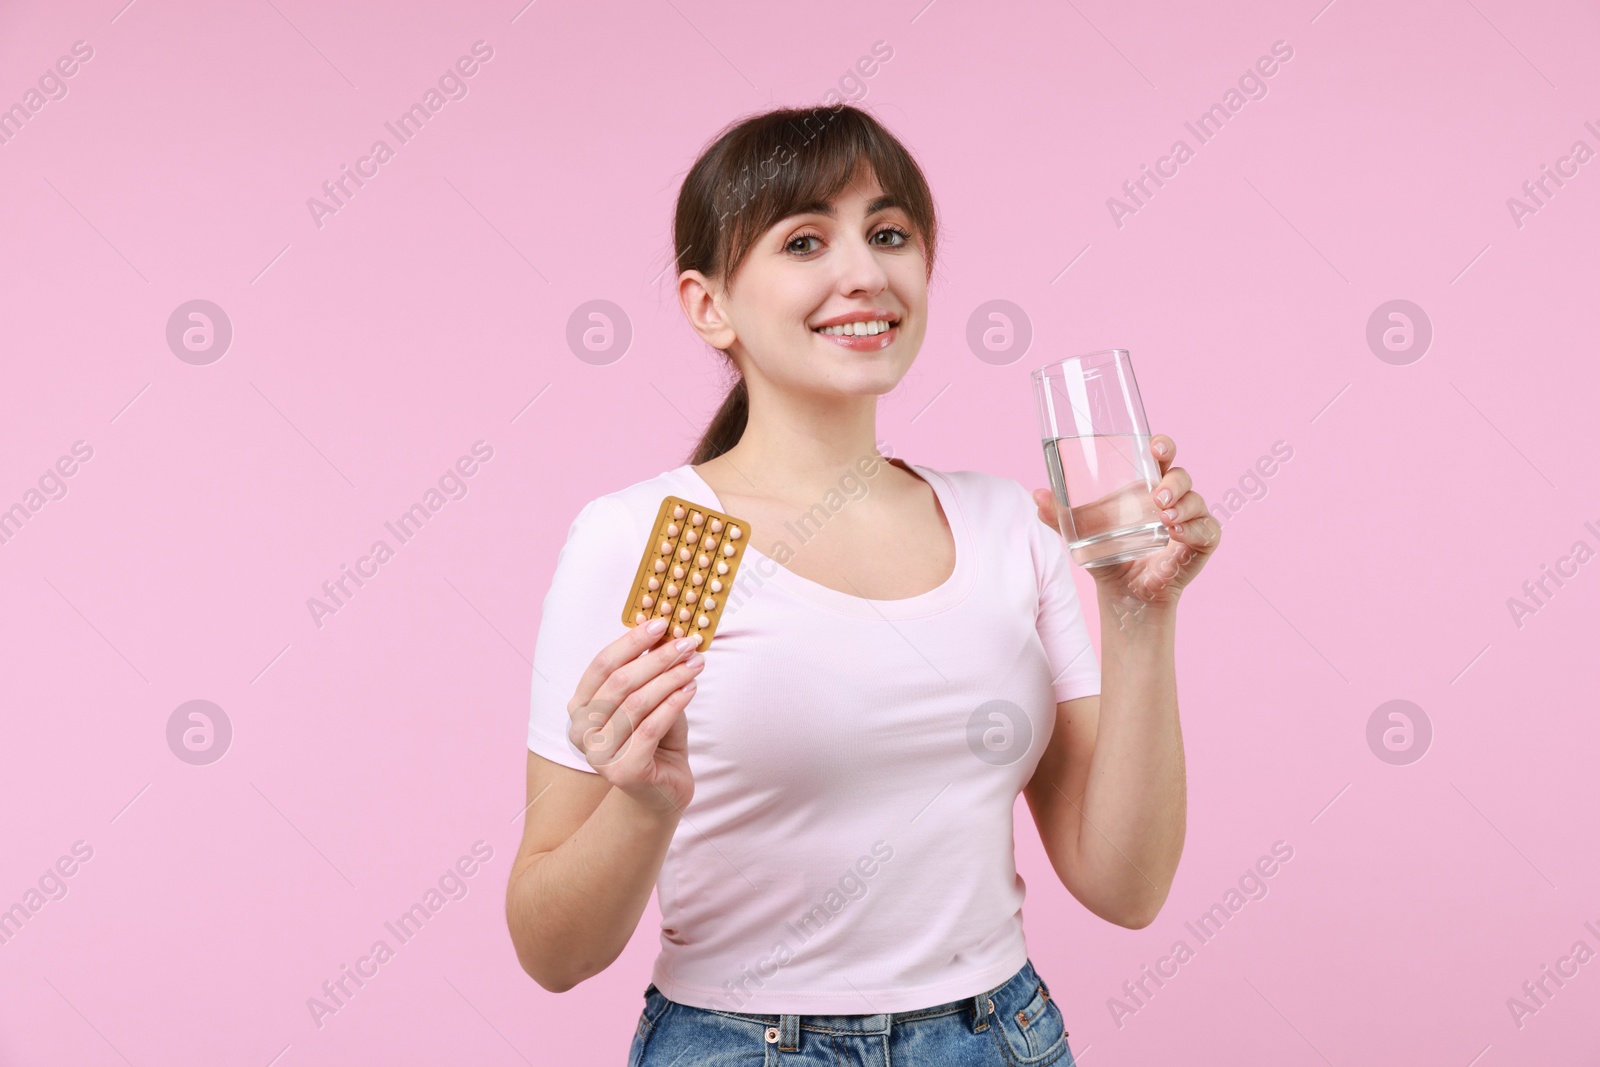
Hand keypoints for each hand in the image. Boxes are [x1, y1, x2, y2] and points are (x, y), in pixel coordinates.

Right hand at [565, 618, 703, 815]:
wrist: (663, 789)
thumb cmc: (655, 739)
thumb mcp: (650, 698)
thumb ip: (649, 670)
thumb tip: (663, 628)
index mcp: (580, 707)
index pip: (602, 665)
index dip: (631, 641)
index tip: (661, 623)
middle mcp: (581, 731)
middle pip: (620, 682)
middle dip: (657, 658)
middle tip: (687, 643)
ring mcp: (598, 754)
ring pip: (637, 703)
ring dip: (671, 678)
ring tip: (696, 663)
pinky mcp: (623, 772)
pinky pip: (651, 727)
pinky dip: (675, 703)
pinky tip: (692, 687)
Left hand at [1032, 433, 1219, 610]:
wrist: (1123, 593)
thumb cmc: (1107, 555)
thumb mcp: (1079, 535)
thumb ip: (1057, 516)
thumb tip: (1036, 494)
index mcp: (1146, 486)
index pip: (1161, 456)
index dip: (1162, 446)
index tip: (1154, 447)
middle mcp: (1172, 498)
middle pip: (1181, 475)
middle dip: (1172, 479)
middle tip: (1156, 495)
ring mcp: (1190, 519)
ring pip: (1196, 500)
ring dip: (1182, 505)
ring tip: (1165, 517)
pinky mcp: (1201, 543)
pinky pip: (1207, 530)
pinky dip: (1193, 529)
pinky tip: (1177, 532)